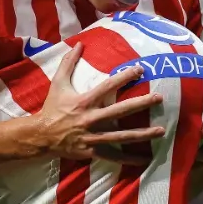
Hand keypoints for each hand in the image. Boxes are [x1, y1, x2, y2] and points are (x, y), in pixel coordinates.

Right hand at [35, 42, 164, 164]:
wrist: (41, 135)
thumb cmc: (52, 108)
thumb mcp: (58, 83)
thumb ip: (68, 63)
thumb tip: (79, 44)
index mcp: (85, 101)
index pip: (108, 86)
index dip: (125, 76)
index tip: (140, 69)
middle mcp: (91, 119)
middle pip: (120, 110)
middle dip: (141, 103)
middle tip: (159, 98)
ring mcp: (92, 137)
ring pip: (121, 135)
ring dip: (142, 134)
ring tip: (161, 130)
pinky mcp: (92, 151)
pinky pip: (113, 156)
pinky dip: (128, 159)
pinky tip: (144, 160)